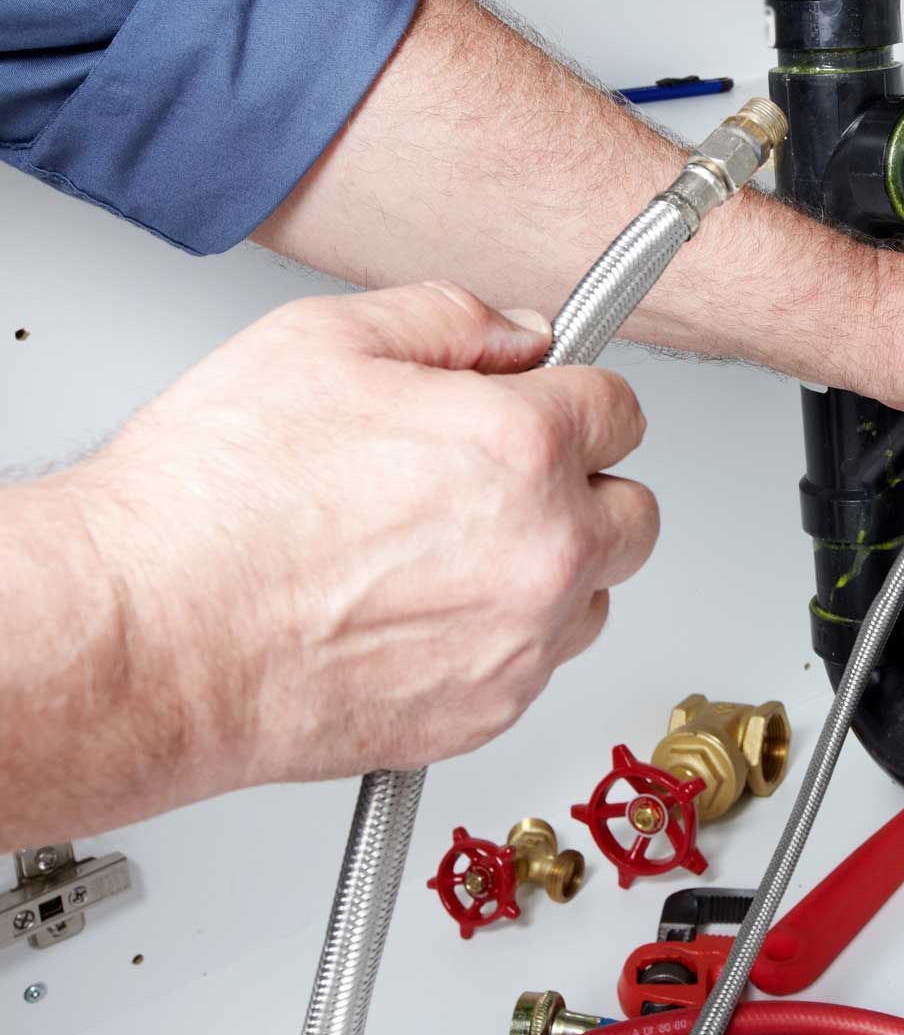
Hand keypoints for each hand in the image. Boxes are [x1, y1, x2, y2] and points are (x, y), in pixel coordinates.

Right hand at [59, 283, 654, 802]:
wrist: (142, 640)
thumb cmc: (207, 505)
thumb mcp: (322, 340)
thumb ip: (451, 320)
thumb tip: (520, 335)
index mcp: (521, 447)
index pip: (619, 410)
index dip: (574, 399)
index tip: (547, 407)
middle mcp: (542, 550)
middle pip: (632, 511)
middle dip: (583, 487)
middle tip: (505, 479)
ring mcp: (520, 642)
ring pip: (591, 595)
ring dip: (551, 569)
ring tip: (450, 552)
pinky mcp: (485, 714)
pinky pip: (537, 666)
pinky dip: (502, 639)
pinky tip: (421, 611)